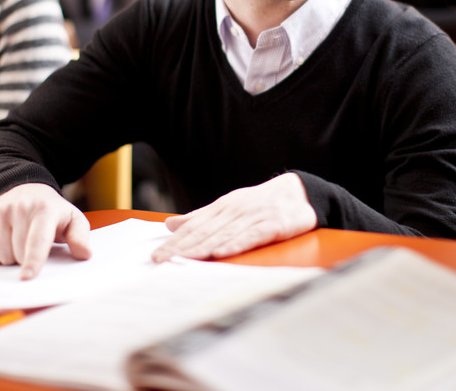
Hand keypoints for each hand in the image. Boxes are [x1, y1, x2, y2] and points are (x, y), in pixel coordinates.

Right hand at [0, 183, 90, 279]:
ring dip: (10, 258)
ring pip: (1, 255)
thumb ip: (80, 237)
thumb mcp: (73, 220)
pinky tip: (4, 242)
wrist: (30, 190)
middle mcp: (20, 206)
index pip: (37, 240)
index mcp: (45, 209)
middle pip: (18, 254)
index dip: (33, 260)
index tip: (28, 276)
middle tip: (33, 247)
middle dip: (26, 260)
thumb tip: (84, 254)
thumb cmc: (52, 212)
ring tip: (20, 242)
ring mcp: (0, 209)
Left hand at [151, 173, 316, 261]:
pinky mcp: (271, 225)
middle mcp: (234, 211)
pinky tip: (222, 252)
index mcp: (221, 207)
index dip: (174, 241)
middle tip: (161, 260)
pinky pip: (251, 236)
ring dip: (202, 248)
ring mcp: (253, 217)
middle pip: (204, 232)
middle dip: (181, 247)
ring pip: (223, 235)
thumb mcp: (227, 208)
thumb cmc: (260, 204)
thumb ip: (200, 217)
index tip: (157, 255)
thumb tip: (170, 224)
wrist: (298, 194)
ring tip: (183, 259)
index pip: (193, 226)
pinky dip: (235, 244)